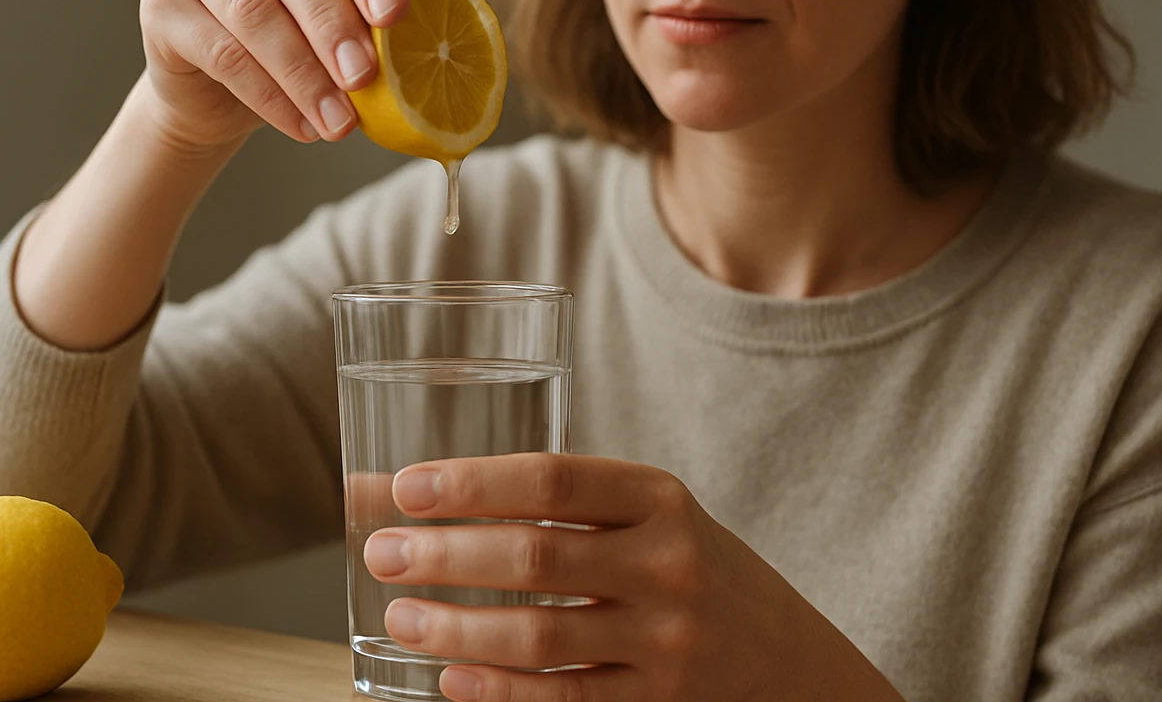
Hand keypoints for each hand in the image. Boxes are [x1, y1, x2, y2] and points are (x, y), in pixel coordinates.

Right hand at [138, 0, 408, 151]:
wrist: (219, 84)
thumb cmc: (298, 34)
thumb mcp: (340, 12)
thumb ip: (368, 11)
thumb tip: (416, 42)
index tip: (395, 17)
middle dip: (333, 23)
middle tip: (367, 79)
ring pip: (251, 9)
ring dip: (303, 73)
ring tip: (341, 122)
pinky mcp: (157, 2)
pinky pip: (220, 52)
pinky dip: (269, 96)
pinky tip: (305, 127)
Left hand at [362, 454, 904, 701]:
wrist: (779, 651)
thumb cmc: (678, 562)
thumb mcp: (639, 513)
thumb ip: (547, 502)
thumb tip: (404, 489)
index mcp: (657, 498)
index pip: (555, 481)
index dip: (474, 482)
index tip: (406, 487)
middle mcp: (668, 563)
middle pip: (538, 558)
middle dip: (448, 556)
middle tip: (382, 551)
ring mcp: (666, 640)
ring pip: (542, 637)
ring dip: (458, 629)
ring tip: (401, 616)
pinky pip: (564, 700)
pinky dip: (500, 691)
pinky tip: (451, 679)